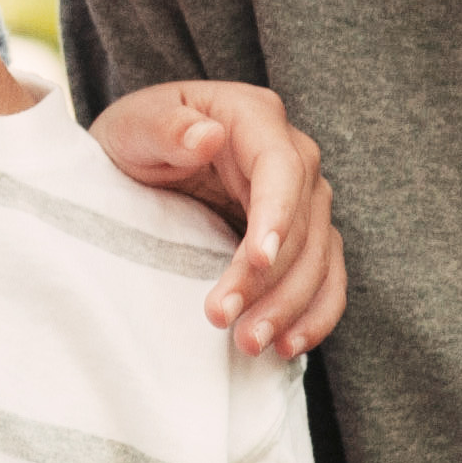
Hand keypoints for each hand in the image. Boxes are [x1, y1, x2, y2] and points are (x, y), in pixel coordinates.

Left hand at [91, 78, 344, 355]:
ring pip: (319, 257)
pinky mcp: (304, 237)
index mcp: (254, 117)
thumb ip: (166, 126)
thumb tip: (207, 135)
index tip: (258, 259)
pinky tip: (288, 344)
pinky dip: (314, 314)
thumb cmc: (138, 135)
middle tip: (223, 319)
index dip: (277, 215)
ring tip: (250, 343)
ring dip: (291, 306)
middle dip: (268, 278)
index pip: (281, 168)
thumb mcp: (135, 124)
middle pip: (303, 222)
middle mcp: (292, 155)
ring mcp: (304, 199)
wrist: (141, 159)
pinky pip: (326, 278)